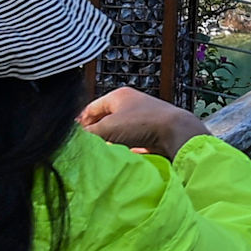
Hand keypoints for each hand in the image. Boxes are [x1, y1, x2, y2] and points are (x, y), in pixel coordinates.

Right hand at [81, 86, 202, 156]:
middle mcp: (131, 104)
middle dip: (96, 132)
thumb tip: (77, 139)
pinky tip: (121, 155)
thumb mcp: (109, 128)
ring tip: (103, 151)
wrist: (176, 133)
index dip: (81, 121)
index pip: (92, 107)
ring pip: (119, 131)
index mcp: (119, 95)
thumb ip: (90, 133)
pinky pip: (132, 140)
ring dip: (111, 141)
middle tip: (88, 145)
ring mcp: (142, 117)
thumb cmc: (143, 123)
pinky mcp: (152, 132)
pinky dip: (125, 147)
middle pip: (106, 119)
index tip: (74, 135)